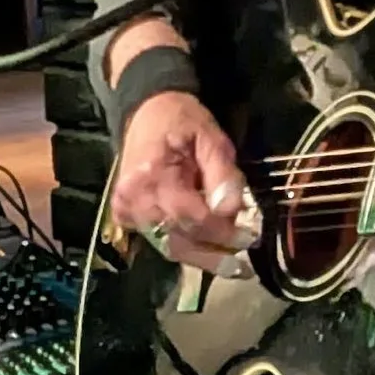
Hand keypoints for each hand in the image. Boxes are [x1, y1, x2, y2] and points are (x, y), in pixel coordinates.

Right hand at [111, 87, 261, 277]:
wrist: (147, 111)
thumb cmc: (182, 122)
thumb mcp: (212, 138)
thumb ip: (223, 175)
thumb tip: (231, 211)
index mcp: (152, 176)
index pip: (192, 218)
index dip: (222, 233)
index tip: (249, 238)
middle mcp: (133, 199)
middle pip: (179, 242)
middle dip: (214, 254)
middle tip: (243, 263)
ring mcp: (126, 210)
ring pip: (170, 249)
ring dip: (202, 256)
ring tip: (230, 261)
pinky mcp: (125, 217)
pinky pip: (160, 242)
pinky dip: (185, 247)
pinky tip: (205, 246)